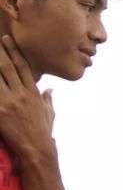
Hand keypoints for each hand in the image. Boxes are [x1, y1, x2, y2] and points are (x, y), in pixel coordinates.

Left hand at [0, 35, 56, 159]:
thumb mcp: (49, 114)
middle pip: (6, 67)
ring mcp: (9, 102)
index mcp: (33, 92)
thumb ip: (48, 100)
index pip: (22, 66)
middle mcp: (21, 94)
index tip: (5, 39)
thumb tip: (50, 91)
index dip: (13, 52)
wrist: (37, 150)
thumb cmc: (42, 132)